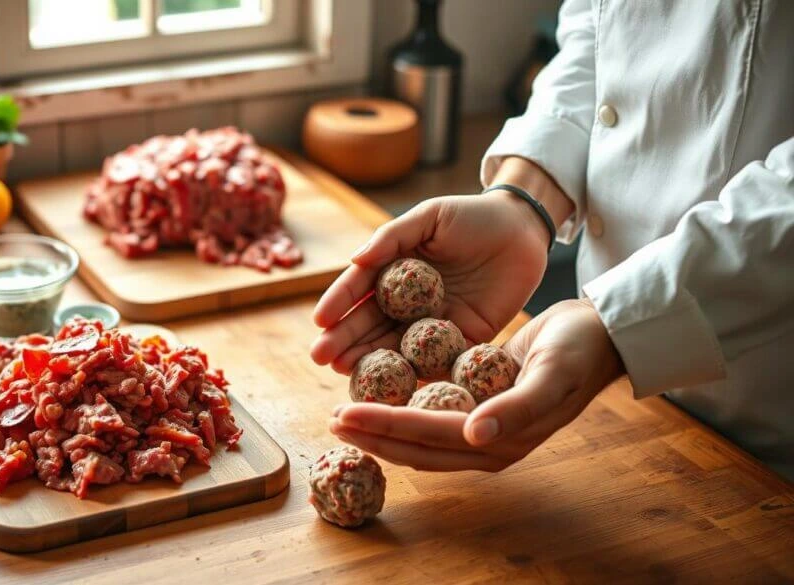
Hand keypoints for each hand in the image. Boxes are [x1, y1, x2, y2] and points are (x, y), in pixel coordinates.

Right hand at [311, 191, 548, 373]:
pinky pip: (435, 358)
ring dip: (368, 359)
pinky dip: (414, 373)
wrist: (524, 230)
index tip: (320, 321)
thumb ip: (393, 237)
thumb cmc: (473, 216)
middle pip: (370, 322)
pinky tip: (393, 385)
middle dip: (344, 339)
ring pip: (394, 345)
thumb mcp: (430, 217)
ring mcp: (432, 321)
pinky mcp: (463, 338)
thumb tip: (355, 258)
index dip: (339, 304)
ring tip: (343, 371)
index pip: (360, 288)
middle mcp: (407, 300)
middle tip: (320, 357)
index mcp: (394, 269)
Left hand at [327, 299, 624, 471]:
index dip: (384, 427)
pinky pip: (430, 414)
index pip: (429, 437)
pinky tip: (376, 391)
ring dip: (381, 426)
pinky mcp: (477, 406)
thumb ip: (515, 408)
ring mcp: (481, 427)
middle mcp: (487, 441)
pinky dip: (401, 408)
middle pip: (416, 446)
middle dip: (372, 434)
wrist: (600, 334)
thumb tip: (475, 435)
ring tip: (343, 411)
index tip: (344, 414)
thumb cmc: (580, 351)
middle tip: (330, 418)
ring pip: (418, 436)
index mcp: (502, 440)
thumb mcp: (552, 375)